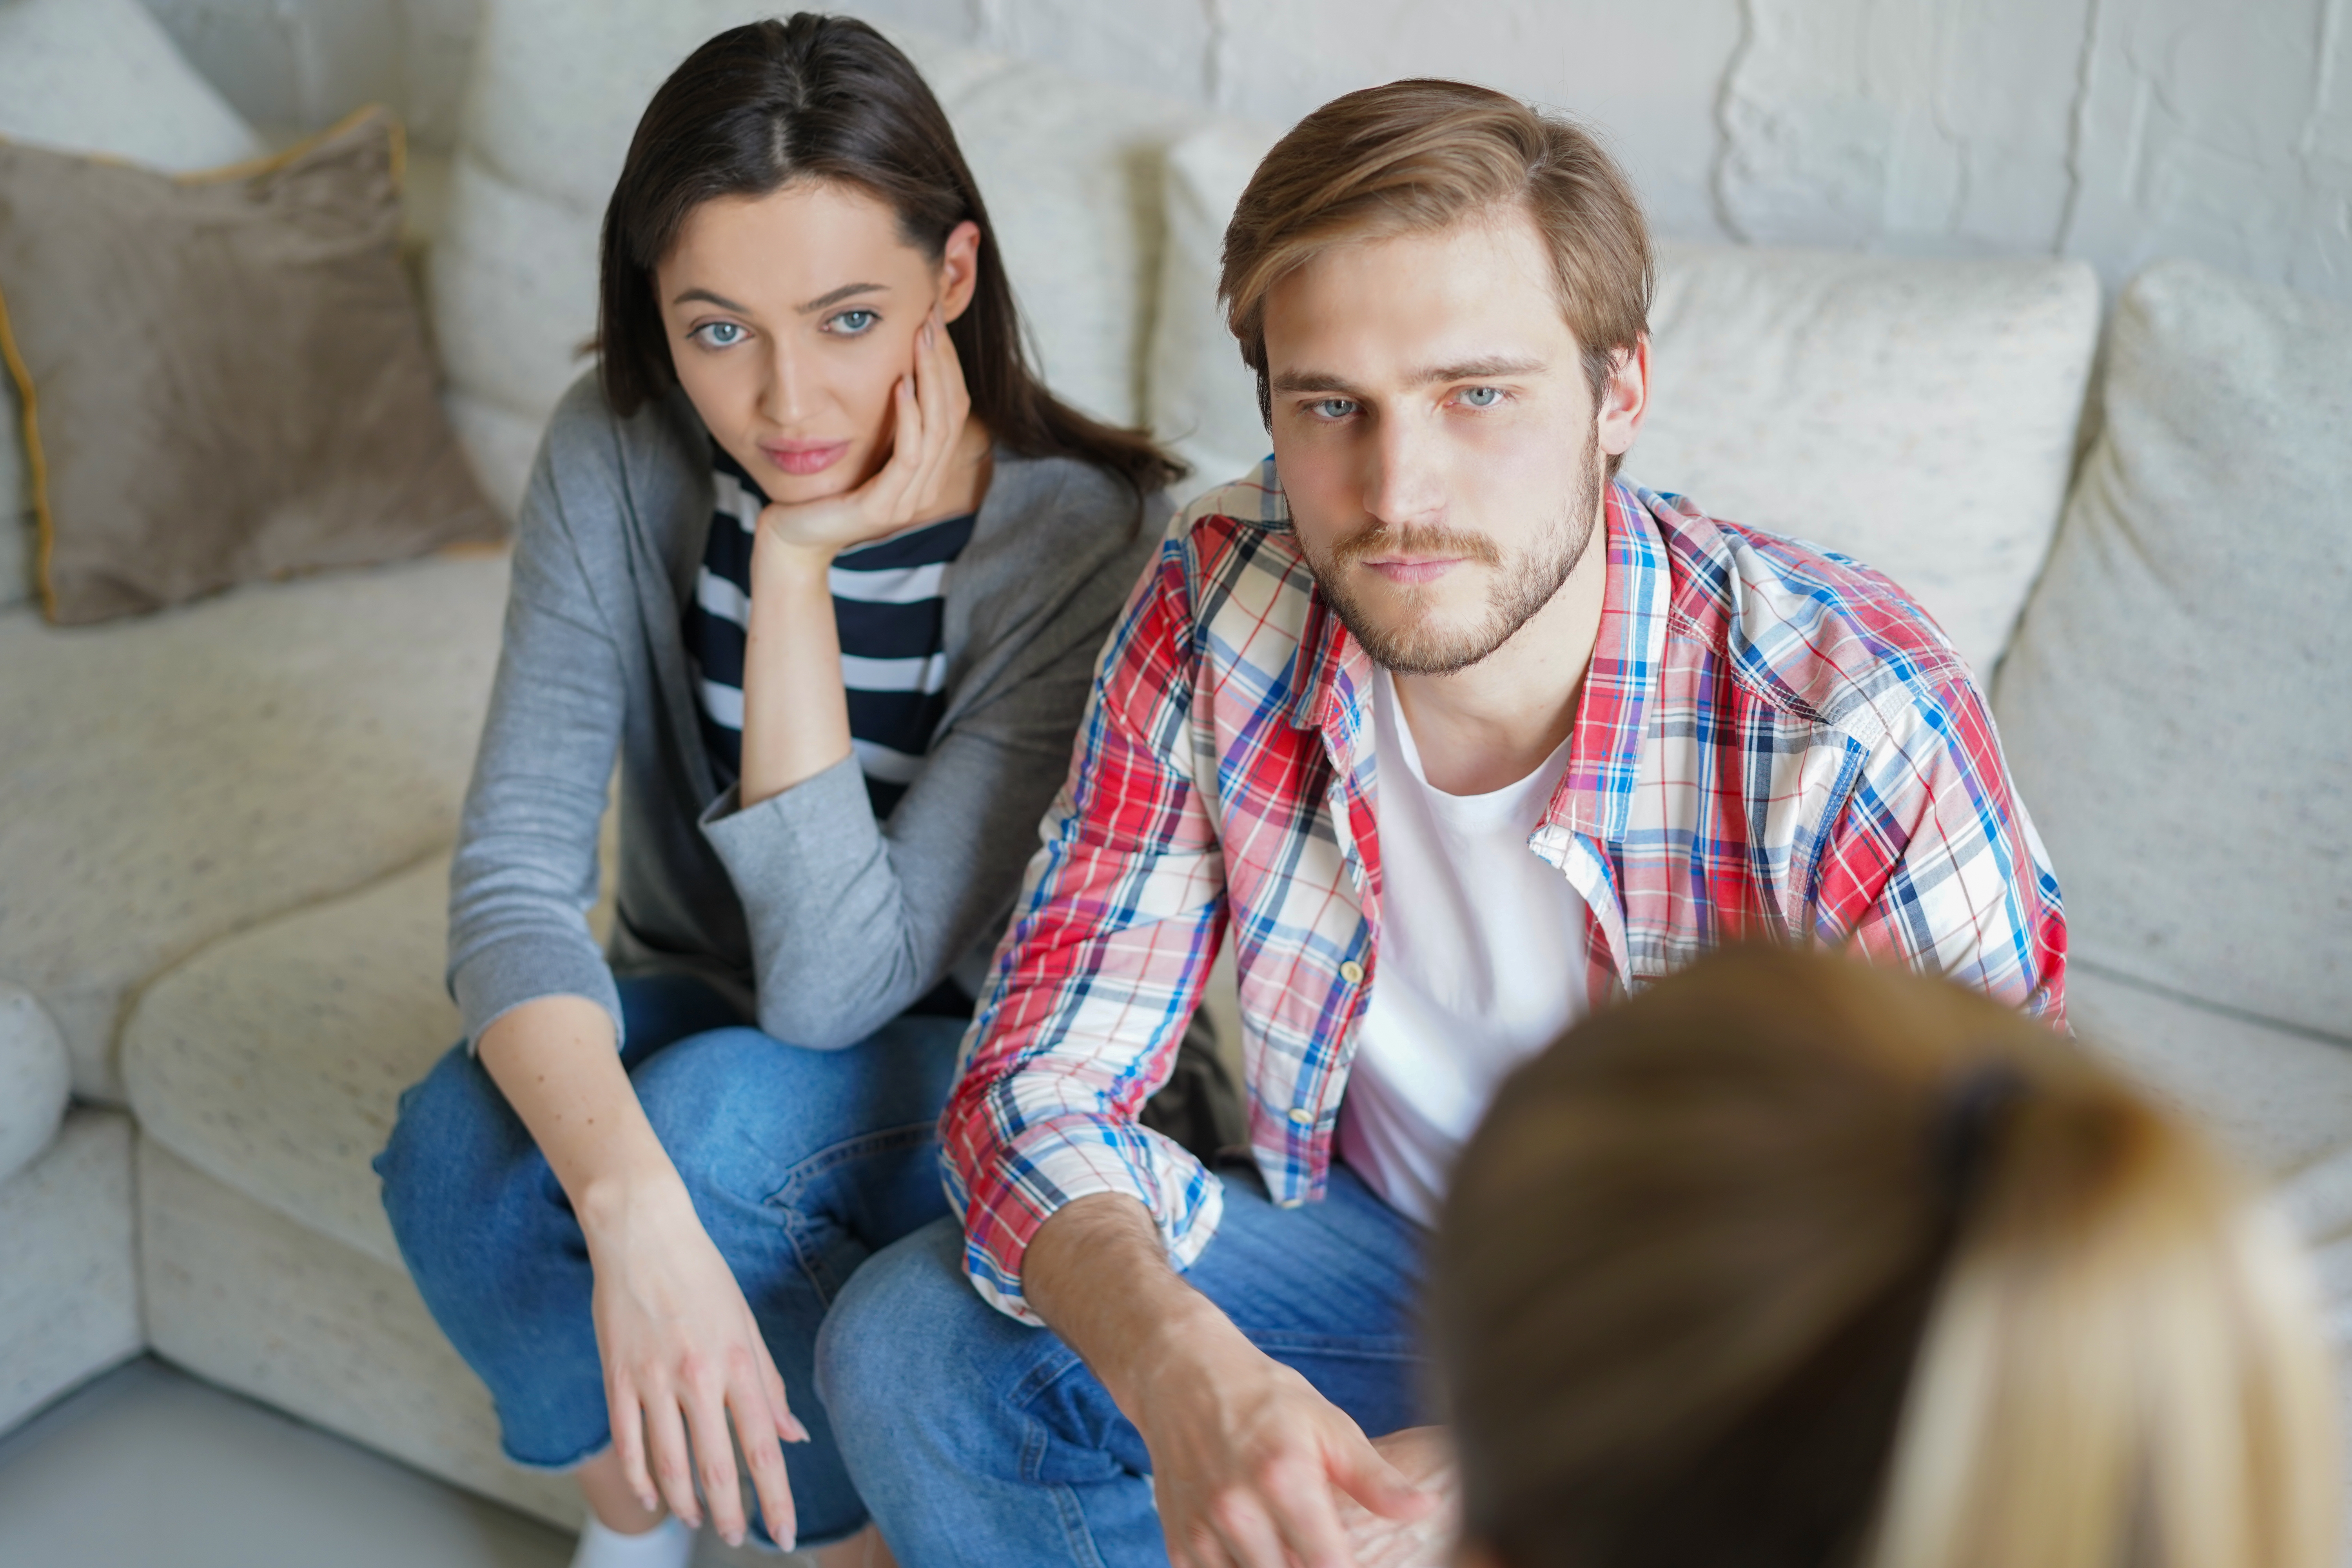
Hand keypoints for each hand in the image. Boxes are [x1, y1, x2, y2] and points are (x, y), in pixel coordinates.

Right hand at [584, 1177, 807, 1550]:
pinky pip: (627, 1442)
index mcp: (737, 1363)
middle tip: (737, 1539)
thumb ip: (770, 1385)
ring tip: (696, 1522)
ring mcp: (652, 1379)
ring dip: (685, 1502)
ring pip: (668, 1464)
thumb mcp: (746, 1324)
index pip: (762, 1448)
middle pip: (717, 1467)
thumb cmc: (701, 1274)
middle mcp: (697, 1376)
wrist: (641, 1232)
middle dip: (730, 1515)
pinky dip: (640, 1478)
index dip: (776, 1499)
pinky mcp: (616, 1376)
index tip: (784, 1534)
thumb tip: (793, 1437)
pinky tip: (653, 1496)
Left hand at [756, 304, 975, 562]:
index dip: (948, 363)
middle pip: (953, 414)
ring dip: (931, 380)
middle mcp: (926, 485)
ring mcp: (909, 499)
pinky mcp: (884, 508)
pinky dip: (909, 418)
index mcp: (925, 470)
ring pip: (938, 431)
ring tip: (920, 339)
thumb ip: (882, 419)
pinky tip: (900, 384)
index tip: (933, 321)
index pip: (953, 408)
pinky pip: (909, 456)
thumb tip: (892, 365)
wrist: (791, 538)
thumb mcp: (857, 445)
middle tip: (931, 317)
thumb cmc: (818, 488)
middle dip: (944, 362)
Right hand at [1136, 1318, 1434, 1567]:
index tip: (1359, 1561)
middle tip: (1324, 1549)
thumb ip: (1375, 1477)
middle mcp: (1238, 1511)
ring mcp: (1203, 1531)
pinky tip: (1261, 1551)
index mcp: (1285, 1480)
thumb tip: (1425, 1508)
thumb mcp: (1328, 1425)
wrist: (1182, 1377)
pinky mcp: (1179, 1544)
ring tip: (1294, 1547)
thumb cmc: (1266, 1400)